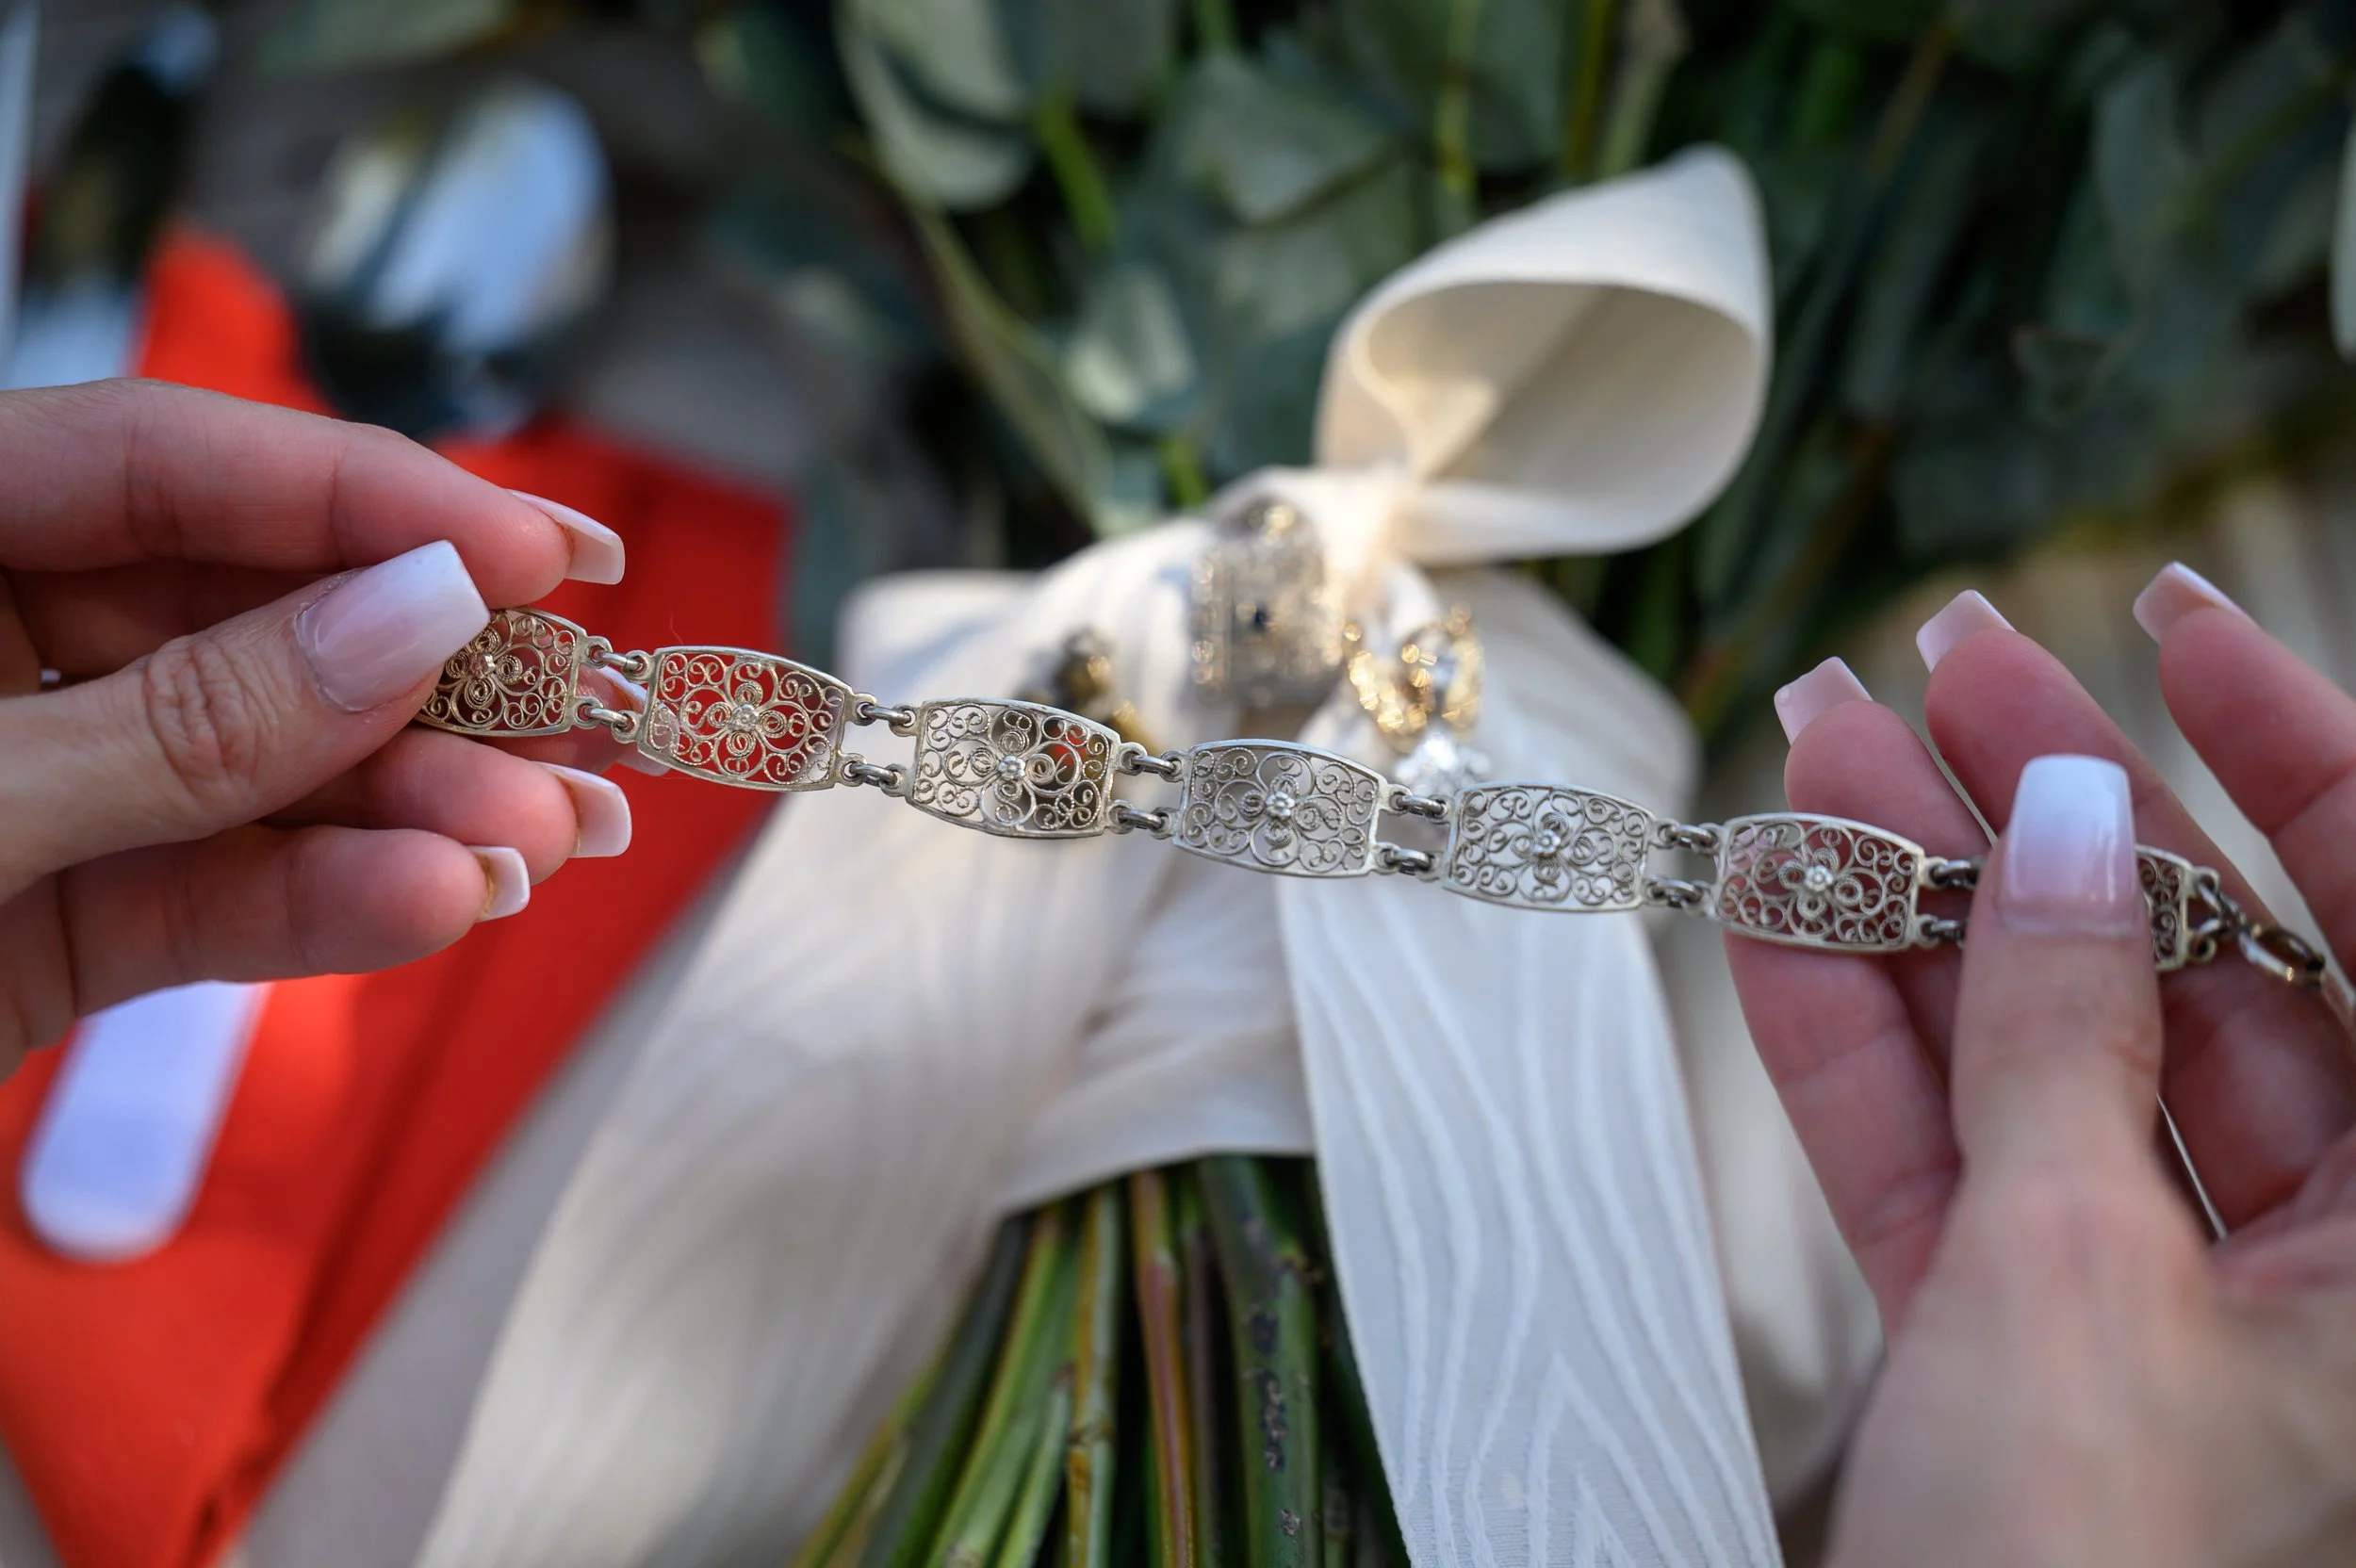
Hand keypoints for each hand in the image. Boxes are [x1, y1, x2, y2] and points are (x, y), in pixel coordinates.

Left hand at [0, 381, 639, 1075]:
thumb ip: (185, 719)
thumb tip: (421, 617)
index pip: (167, 463)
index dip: (365, 496)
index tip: (543, 553)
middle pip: (246, 622)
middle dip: (428, 682)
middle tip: (602, 715)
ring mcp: (30, 790)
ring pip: (251, 774)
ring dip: (413, 809)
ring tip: (558, 836)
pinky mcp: (48, 927)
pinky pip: (208, 899)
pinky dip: (329, 907)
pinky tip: (447, 901)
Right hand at [1729, 566, 2355, 1565]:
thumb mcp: (2077, 1291)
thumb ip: (2064, 1041)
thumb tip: (2061, 830)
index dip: (2292, 749)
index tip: (2161, 625)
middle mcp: (2323, 1269)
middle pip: (2195, 977)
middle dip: (2049, 818)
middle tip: (1928, 674)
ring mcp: (2160, 1308)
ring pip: (2046, 1059)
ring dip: (1918, 913)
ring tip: (1806, 757)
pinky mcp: (2023, 1353)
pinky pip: (1951, 1164)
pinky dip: (1860, 1050)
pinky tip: (1779, 916)